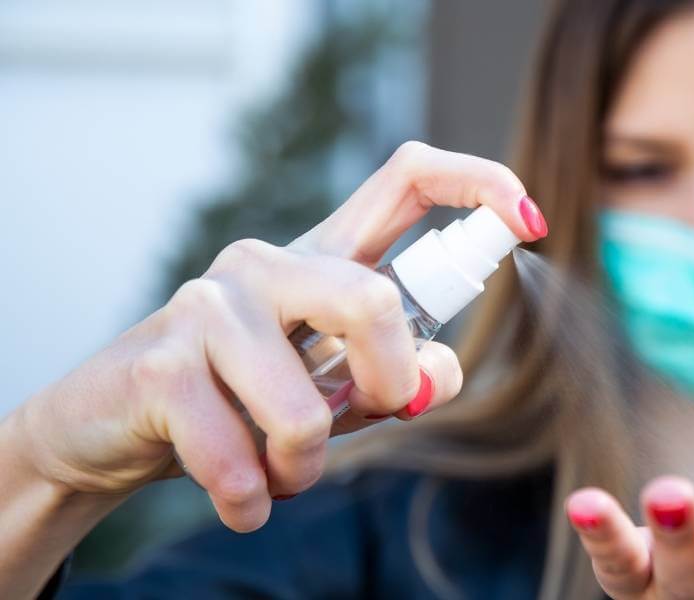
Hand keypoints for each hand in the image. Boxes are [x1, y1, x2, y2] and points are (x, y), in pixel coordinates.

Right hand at [8, 141, 546, 531]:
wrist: (114, 427)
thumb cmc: (245, 401)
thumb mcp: (343, 388)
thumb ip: (403, 371)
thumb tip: (436, 373)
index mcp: (326, 256)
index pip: (408, 178)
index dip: (478, 183)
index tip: (532, 219)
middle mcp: (268, 261)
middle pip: (374, 301)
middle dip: (388, 386)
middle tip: (369, 416)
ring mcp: (208, 306)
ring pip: (307, 408)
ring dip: (305, 465)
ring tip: (279, 466)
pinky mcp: (160, 364)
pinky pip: (239, 457)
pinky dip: (252, 496)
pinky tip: (239, 492)